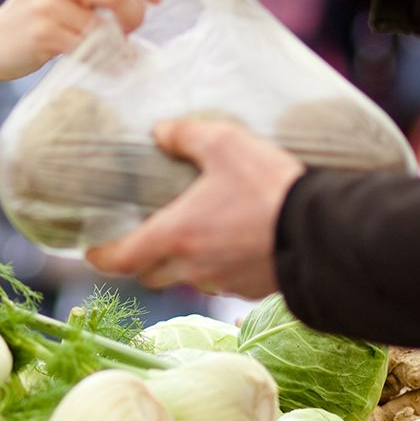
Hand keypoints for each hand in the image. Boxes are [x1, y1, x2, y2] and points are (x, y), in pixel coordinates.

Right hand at [0, 0, 159, 82]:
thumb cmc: (36, 15)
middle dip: (136, 14)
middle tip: (133, 28)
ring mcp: (46, 5)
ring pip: (104, 26)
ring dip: (117, 41)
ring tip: (110, 46)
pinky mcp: (43, 35)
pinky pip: (89, 49)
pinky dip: (104, 59)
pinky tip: (102, 61)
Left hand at [86, 117, 304, 300]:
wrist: (326, 231)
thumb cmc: (269, 189)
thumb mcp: (226, 145)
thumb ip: (187, 136)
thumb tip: (161, 132)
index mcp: (174, 236)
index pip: (120, 260)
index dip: (101, 256)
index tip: (93, 250)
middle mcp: (192, 267)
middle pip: (150, 274)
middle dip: (142, 259)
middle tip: (143, 236)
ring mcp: (222, 281)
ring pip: (187, 279)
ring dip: (183, 262)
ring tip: (193, 233)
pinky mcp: (252, 289)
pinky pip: (222, 281)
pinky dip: (218, 265)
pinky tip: (232, 241)